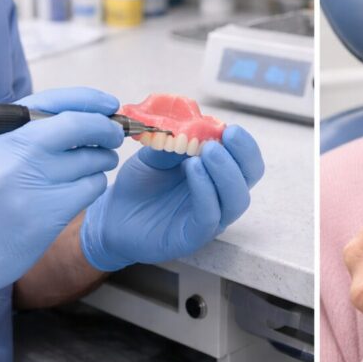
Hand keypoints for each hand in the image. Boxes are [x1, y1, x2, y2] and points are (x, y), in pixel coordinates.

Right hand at [0, 88, 123, 317]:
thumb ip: (27, 130)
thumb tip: (81, 113)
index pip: (54, 101)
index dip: (89, 99)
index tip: (109, 105)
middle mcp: (15, 153)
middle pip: (81, 126)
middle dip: (106, 129)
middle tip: (113, 135)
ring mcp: (32, 184)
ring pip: (93, 159)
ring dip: (101, 161)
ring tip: (89, 168)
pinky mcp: (48, 214)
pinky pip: (91, 187)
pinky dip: (93, 185)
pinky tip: (78, 191)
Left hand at [80, 125, 263, 270]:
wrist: (112, 214)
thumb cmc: (140, 184)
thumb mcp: (156, 154)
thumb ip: (175, 140)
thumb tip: (194, 124)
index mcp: (217, 175)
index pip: (246, 161)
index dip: (245, 145)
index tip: (231, 128)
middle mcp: (220, 197)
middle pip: (249, 178)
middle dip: (242, 154)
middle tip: (226, 135)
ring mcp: (208, 220)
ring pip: (236, 200)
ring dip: (226, 172)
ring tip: (207, 151)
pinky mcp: (191, 237)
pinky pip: (209, 216)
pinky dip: (205, 191)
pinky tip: (192, 169)